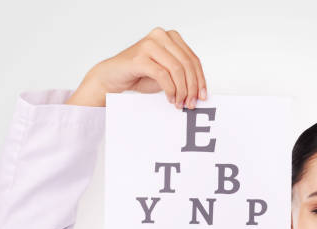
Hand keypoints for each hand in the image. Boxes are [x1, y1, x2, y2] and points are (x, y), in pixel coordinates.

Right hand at [66, 27, 206, 108]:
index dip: (200, 79)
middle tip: (192, 103)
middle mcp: (160, 36)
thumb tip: (201, 90)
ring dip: (182, 90)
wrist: (113, 77)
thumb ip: (182, 76)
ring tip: (180, 103)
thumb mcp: (167, 74)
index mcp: (170, 37)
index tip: (203, 96)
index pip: (193, 59)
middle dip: (192, 87)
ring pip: (177, 69)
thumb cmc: (140, 75)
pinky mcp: (140, 57)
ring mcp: (149, 45)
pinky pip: (163, 75)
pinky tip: (171, 99)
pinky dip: (170, 90)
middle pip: (187, 64)